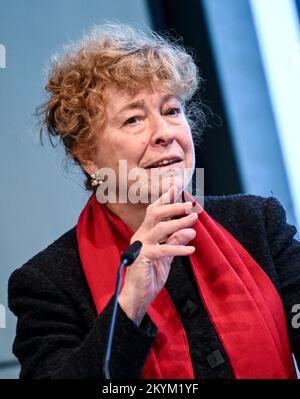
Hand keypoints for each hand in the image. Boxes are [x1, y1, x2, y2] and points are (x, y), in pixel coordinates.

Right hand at [118, 186, 197, 324]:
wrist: (138, 296)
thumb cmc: (151, 274)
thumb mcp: (167, 256)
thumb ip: (175, 241)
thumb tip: (190, 229)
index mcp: (145, 233)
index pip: (154, 210)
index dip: (165, 198)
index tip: (177, 186)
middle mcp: (141, 235)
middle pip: (155, 213)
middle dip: (173, 207)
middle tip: (190, 205)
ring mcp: (140, 246)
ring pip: (160, 228)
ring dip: (178, 223)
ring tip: (193, 220)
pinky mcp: (143, 258)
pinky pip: (163, 250)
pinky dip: (178, 248)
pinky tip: (191, 249)